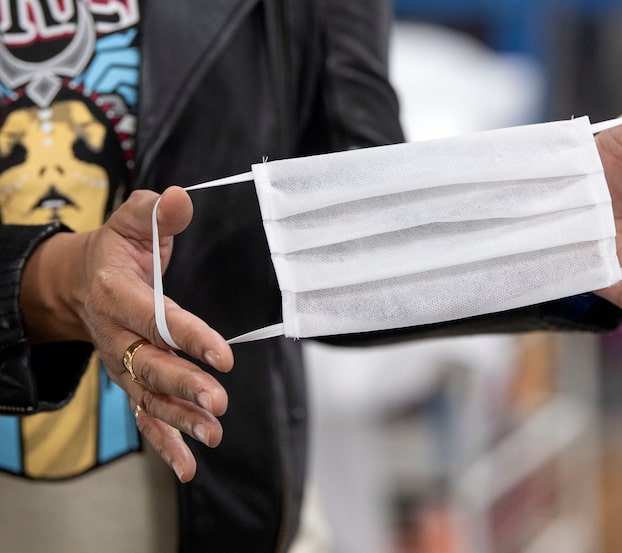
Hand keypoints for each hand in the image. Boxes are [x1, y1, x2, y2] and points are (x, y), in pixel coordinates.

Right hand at [21, 187, 232, 481]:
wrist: (77, 283)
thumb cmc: (115, 251)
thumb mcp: (131, 222)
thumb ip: (155, 213)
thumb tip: (180, 198)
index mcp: (117, 295)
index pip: (156, 318)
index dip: (189, 336)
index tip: (222, 354)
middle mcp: (116, 336)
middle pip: (151, 365)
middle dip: (185, 385)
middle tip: (217, 401)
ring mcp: (122, 365)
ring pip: (150, 397)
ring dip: (180, 419)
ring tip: (213, 435)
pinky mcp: (130, 383)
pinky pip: (145, 417)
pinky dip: (165, 444)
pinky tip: (190, 467)